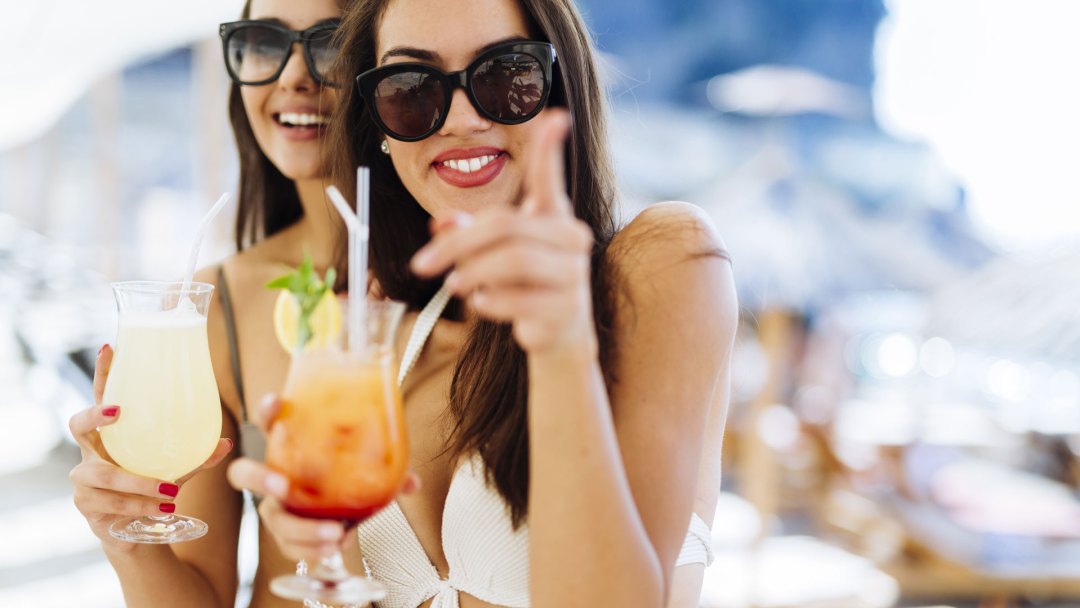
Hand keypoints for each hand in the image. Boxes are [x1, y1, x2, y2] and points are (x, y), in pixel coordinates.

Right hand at [68, 345, 233, 550]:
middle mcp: (91, 452)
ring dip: (137, 483)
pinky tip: (160, 509)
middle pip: (77, 424)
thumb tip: (227, 443)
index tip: (110, 348)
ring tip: (170, 492)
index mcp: (112, 436)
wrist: (136, 533)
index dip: (103, 373)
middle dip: (95, 416)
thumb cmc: (152, 491)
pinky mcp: (86, 505)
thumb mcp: (177, 469)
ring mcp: (84, 479)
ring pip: (102, 475)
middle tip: (119, 412)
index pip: (102, 397)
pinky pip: (109, 503)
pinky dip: (138, 506)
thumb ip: (197, 456)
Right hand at [226, 395, 419, 561]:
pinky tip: (336, 548)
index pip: (269, 421)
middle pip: (243, 474)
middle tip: (284, 486)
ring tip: (334, 533)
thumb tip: (411, 482)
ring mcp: (276, 505)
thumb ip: (386, 469)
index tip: (277, 401)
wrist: (340, 503)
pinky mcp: (285, 531)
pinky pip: (289, 544)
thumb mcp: (366, 463)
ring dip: (300, 528)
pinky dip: (312, 548)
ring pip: (271, 518)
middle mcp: (275, 473)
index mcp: (289, 445)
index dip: (267, 410)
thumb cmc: (345, 472)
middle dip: (259, 478)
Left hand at [411, 110, 595, 354]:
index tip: (555, 117)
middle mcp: (571, 238)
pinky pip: (518, 300)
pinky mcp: (567, 308)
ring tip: (453, 285)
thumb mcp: (493, 253)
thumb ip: (467, 234)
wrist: (558, 332)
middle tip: (421, 264)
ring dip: (472, 273)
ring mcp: (574, 273)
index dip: (549, 149)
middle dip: (456, 246)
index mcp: (553, 216)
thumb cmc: (523, 283)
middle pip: (505, 226)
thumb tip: (440, 224)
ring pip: (514, 261)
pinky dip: (490, 302)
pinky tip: (482, 304)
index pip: (550, 179)